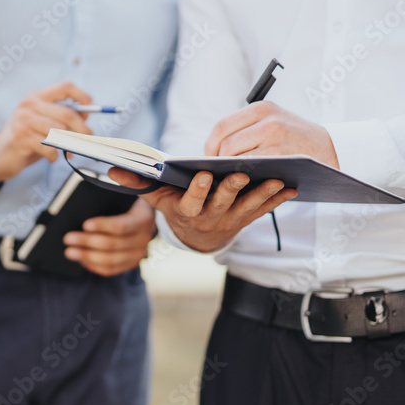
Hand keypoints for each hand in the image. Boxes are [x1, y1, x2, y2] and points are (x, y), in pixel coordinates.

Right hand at [0, 82, 93, 180]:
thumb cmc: (27, 138)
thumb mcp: (43, 122)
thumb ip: (62, 117)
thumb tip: (86, 116)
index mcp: (37, 97)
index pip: (65, 87)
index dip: (82, 96)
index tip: (91, 109)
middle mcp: (29, 105)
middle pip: (67, 114)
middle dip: (83, 130)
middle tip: (89, 141)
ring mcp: (23, 120)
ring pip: (60, 133)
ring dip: (69, 146)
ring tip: (69, 153)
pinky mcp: (20, 138)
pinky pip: (48, 147)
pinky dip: (54, 155)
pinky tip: (52, 158)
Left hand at [62, 199, 155, 276]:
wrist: (145, 217)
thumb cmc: (129, 203)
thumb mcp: (126, 195)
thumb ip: (111, 198)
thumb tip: (84, 205)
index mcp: (143, 218)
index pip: (121, 226)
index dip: (102, 226)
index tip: (85, 224)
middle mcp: (144, 239)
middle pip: (112, 244)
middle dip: (87, 242)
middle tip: (67, 238)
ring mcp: (138, 254)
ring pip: (110, 260)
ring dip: (87, 256)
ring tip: (70, 252)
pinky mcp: (131, 263)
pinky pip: (111, 269)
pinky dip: (95, 266)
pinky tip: (82, 261)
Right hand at [109, 169, 295, 252]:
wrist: (197, 235)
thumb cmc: (176, 205)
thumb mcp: (156, 198)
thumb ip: (136, 184)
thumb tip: (112, 169)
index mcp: (187, 210)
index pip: (191, 201)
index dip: (198, 189)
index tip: (203, 174)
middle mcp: (209, 218)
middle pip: (222, 203)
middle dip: (232, 188)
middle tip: (242, 172)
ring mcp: (230, 220)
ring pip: (247, 207)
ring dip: (262, 194)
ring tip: (276, 179)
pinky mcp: (247, 219)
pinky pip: (264, 210)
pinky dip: (278, 200)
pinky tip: (292, 187)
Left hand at [205, 101, 339, 167]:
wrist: (333, 149)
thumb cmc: (297, 140)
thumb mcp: (275, 121)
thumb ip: (248, 129)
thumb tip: (215, 149)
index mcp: (262, 108)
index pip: (221, 127)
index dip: (210, 146)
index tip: (209, 159)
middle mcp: (267, 119)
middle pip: (225, 144)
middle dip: (216, 162)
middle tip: (217, 173)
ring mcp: (275, 137)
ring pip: (235, 158)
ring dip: (228, 171)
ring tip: (228, 179)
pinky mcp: (282, 155)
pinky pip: (251, 169)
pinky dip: (243, 178)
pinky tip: (244, 183)